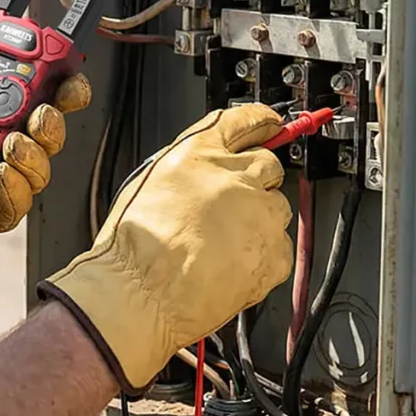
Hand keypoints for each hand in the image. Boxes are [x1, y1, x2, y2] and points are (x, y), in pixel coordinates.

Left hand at [0, 6, 92, 269]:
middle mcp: (2, 143)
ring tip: (8, 146)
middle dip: (53, 124)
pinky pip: (15, 207)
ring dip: (32, 156)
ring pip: (39, 171)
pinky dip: (13, 190)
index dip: (67, 89)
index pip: (45, 96)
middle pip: (51, 135)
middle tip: (37, 117)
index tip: (68, 84)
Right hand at [39, 104, 292, 393]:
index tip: (271, 123)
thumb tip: (209, 166)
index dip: (261, 120)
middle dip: (256, 179)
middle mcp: (234, 176)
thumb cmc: (134, 245)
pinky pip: (280, 246)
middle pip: (268, 163)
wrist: (140, 294)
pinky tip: (232, 264)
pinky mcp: (272, 254)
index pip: (242, 121)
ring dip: (259, 218)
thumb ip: (188, 166)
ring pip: (277, 206)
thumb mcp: (150, 180)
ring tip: (223, 242)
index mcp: (198, 153)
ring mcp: (258, 215)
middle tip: (233, 203)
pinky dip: (263, 255)